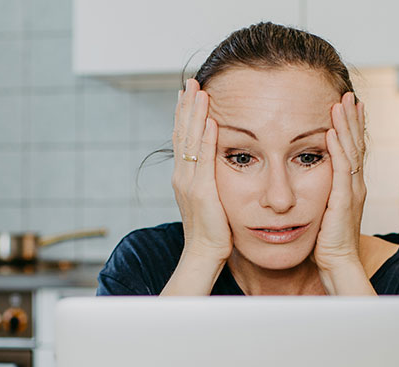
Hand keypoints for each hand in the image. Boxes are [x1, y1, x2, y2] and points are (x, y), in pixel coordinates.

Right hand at [172, 79, 230, 262]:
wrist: (204, 253)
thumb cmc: (213, 230)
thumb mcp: (210, 198)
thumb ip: (209, 180)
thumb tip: (217, 166)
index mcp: (184, 175)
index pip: (183, 137)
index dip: (184, 114)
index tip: (188, 93)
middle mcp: (182, 175)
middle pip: (182, 132)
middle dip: (186, 106)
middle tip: (191, 81)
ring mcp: (189, 181)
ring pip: (190, 140)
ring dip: (194, 113)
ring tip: (198, 90)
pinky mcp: (201, 190)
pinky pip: (204, 158)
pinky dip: (206, 137)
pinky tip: (210, 119)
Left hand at [314, 91, 367, 273]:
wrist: (338, 264)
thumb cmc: (327, 244)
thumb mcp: (322, 211)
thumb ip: (318, 194)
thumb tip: (305, 183)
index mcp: (349, 187)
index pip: (351, 150)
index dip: (350, 128)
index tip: (347, 107)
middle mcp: (354, 185)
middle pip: (355, 144)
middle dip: (352, 118)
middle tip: (349, 95)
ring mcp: (351, 191)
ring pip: (351, 150)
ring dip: (346, 125)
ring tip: (342, 102)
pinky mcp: (343, 199)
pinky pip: (342, 168)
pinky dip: (338, 147)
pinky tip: (333, 131)